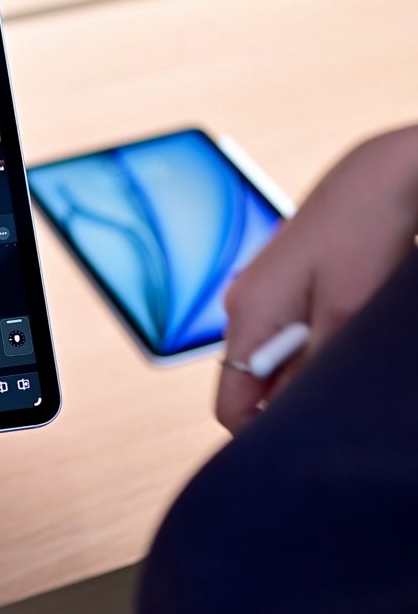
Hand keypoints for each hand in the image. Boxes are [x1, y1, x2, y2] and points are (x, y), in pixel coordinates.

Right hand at [218, 126, 417, 431]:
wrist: (383, 171)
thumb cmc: (365, 230)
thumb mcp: (347, 315)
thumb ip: (312, 373)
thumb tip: (292, 420)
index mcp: (246, 313)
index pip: (230, 405)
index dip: (261, 433)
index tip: (304, 441)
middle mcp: (243, 303)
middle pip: (253, 382)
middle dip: (293, 394)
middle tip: (345, 380)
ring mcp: (262, 290)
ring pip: (277, 357)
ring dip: (311, 363)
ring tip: (354, 338)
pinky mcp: (285, 281)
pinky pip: (290, 331)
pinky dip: (318, 339)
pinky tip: (352, 319)